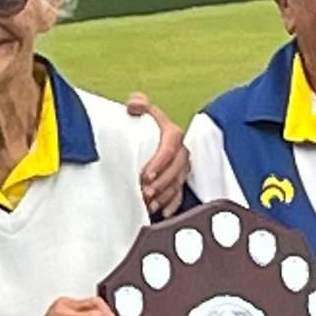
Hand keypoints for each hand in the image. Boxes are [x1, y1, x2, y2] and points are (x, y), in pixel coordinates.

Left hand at [127, 92, 189, 216]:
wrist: (151, 136)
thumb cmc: (145, 124)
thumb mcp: (141, 108)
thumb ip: (138, 103)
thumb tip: (134, 105)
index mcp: (173, 134)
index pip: (171, 147)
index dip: (160, 162)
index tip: (147, 174)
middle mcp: (181, 152)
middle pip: (176, 169)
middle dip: (161, 183)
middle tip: (145, 192)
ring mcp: (182, 168)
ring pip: (177, 184)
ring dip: (164, 196)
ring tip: (149, 204)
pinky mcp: (179, 181)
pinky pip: (179, 195)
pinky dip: (171, 205)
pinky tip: (162, 212)